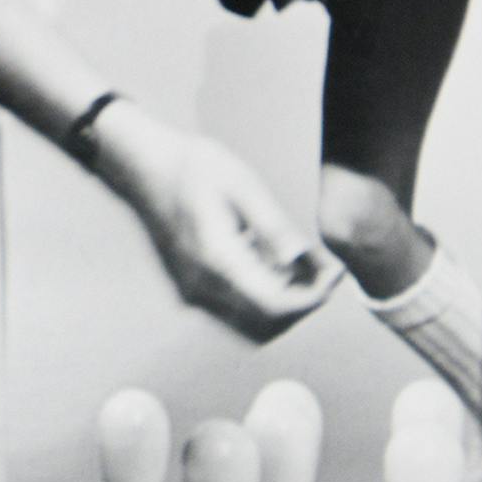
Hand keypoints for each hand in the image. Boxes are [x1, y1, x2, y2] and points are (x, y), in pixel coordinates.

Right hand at [86, 103, 343, 340]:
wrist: (145, 164)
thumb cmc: (194, 166)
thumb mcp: (241, 184)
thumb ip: (272, 225)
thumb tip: (301, 258)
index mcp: (217, 260)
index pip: (273, 304)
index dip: (311, 298)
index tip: (336, 273)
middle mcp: (203, 284)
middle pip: (266, 317)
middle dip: (304, 298)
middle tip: (329, 266)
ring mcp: (196, 286)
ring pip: (254, 313)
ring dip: (287, 296)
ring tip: (311, 262)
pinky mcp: (196, 281)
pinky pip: (239, 300)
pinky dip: (267, 288)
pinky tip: (282, 260)